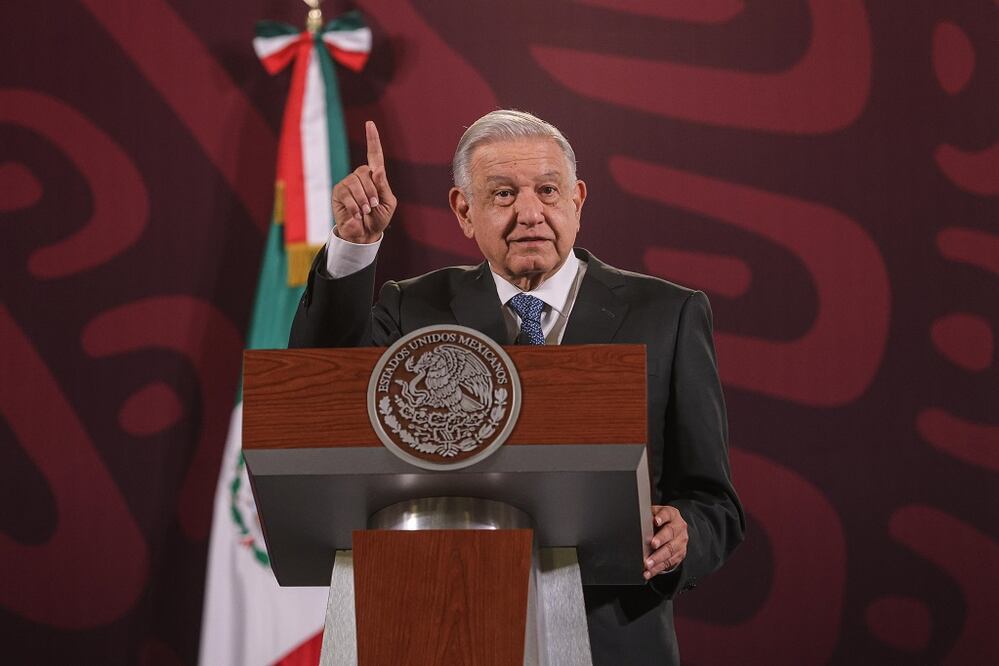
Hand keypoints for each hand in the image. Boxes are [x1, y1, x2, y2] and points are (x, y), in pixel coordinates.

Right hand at [332, 121, 396, 243]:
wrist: (364, 235)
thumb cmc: (378, 219)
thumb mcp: (387, 203)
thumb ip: (383, 186)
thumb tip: (376, 169)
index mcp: (375, 177)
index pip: (374, 154)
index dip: (372, 139)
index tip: (370, 123)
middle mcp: (360, 176)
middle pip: (366, 172)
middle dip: (372, 192)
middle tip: (373, 207)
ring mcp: (348, 183)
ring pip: (355, 183)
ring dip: (363, 201)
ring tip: (365, 212)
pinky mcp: (338, 192)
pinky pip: (347, 194)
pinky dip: (354, 206)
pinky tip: (357, 214)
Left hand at [644, 505, 687, 579]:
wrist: (677, 530)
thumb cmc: (662, 521)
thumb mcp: (656, 514)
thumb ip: (648, 515)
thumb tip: (635, 519)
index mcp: (672, 515)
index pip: (667, 514)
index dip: (662, 517)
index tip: (656, 521)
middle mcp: (679, 528)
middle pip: (670, 533)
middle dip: (660, 539)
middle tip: (652, 545)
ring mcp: (680, 542)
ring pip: (670, 551)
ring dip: (658, 558)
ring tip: (648, 564)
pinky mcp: (679, 555)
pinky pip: (668, 563)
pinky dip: (657, 569)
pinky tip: (648, 572)